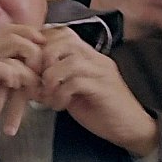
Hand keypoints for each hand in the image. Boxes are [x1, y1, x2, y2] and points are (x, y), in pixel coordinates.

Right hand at [0, 24, 44, 161]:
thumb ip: (8, 81)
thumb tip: (31, 77)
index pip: (9, 31)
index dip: (30, 37)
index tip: (44, 53)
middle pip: (13, 32)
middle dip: (34, 48)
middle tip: (42, 70)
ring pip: (12, 44)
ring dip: (29, 65)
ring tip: (32, 85)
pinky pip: (5, 66)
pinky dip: (16, 77)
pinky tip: (15, 90)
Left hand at [38, 27, 157, 156]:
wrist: (131, 129)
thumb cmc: (99, 109)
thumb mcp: (72, 89)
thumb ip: (56, 77)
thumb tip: (30, 75)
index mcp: (88, 54)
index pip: (63, 33)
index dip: (42, 45)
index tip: (31, 65)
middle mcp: (96, 58)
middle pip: (65, 40)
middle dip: (43, 58)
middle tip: (36, 79)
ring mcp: (102, 72)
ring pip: (70, 61)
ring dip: (51, 78)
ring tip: (47, 95)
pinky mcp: (104, 88)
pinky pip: (76, 83)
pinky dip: (60, 94)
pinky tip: (58, 106)